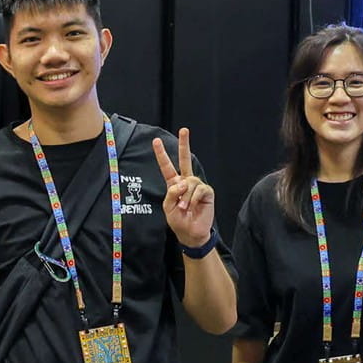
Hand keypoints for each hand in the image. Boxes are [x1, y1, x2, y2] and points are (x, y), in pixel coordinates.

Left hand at [153, 128, 215, 249]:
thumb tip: (183, 183)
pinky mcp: (207, 192)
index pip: (167, 167)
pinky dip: (193, 199)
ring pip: (190, 181)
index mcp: (174, 184)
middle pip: (185, 160)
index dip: (161, 154)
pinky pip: (199, 189)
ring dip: (185, 197)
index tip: (156, 141)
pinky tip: (193, 207)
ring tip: (184, 208)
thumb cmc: (179, 220)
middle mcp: (186, 182)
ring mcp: (197, 186)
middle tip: (184, 130)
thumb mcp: (168, 207)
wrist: (191, 233)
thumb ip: (171, 193)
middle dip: (184, 144)